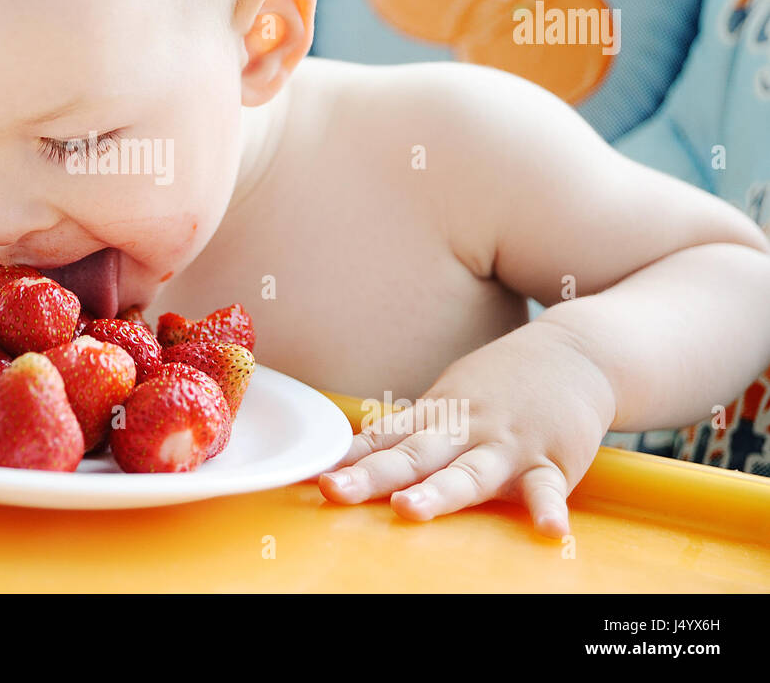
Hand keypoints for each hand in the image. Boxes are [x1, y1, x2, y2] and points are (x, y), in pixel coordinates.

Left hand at [318, 320, 616, 536]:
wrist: (574, 353)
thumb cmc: (500, 384)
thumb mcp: (448, 401)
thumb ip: (408, 433)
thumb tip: (354, 455)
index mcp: (435, 417)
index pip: (383, 440)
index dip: (347, 459)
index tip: (311, 476)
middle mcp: (464, 430)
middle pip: (413, 457)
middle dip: (372, 477)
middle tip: (336, 491)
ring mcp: (506, 445)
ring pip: (469, 473)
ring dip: (440, 492)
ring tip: (410, 510)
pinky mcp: (552, 460)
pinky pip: (548, 488)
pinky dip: (548, 508)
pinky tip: (548, 532)